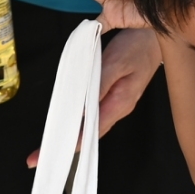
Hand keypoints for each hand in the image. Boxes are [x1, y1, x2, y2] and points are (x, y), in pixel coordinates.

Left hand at [24, 26, 160, 166]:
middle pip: (89, 132)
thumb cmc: (136, 46)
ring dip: (70, 133)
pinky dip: (77, 118)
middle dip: (65, 145)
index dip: (72, 144)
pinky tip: (66, 120)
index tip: (52, 155)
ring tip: (47, 144)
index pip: (91, 131)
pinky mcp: (113, 94)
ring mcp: (116, 102)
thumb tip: (80, 107)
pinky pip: (92, 111)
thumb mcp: (115, 62)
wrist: (157, 35)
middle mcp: (118, 108)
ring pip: (89, 123)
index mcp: (120, 104)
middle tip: (37, 158)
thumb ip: (97, 84)